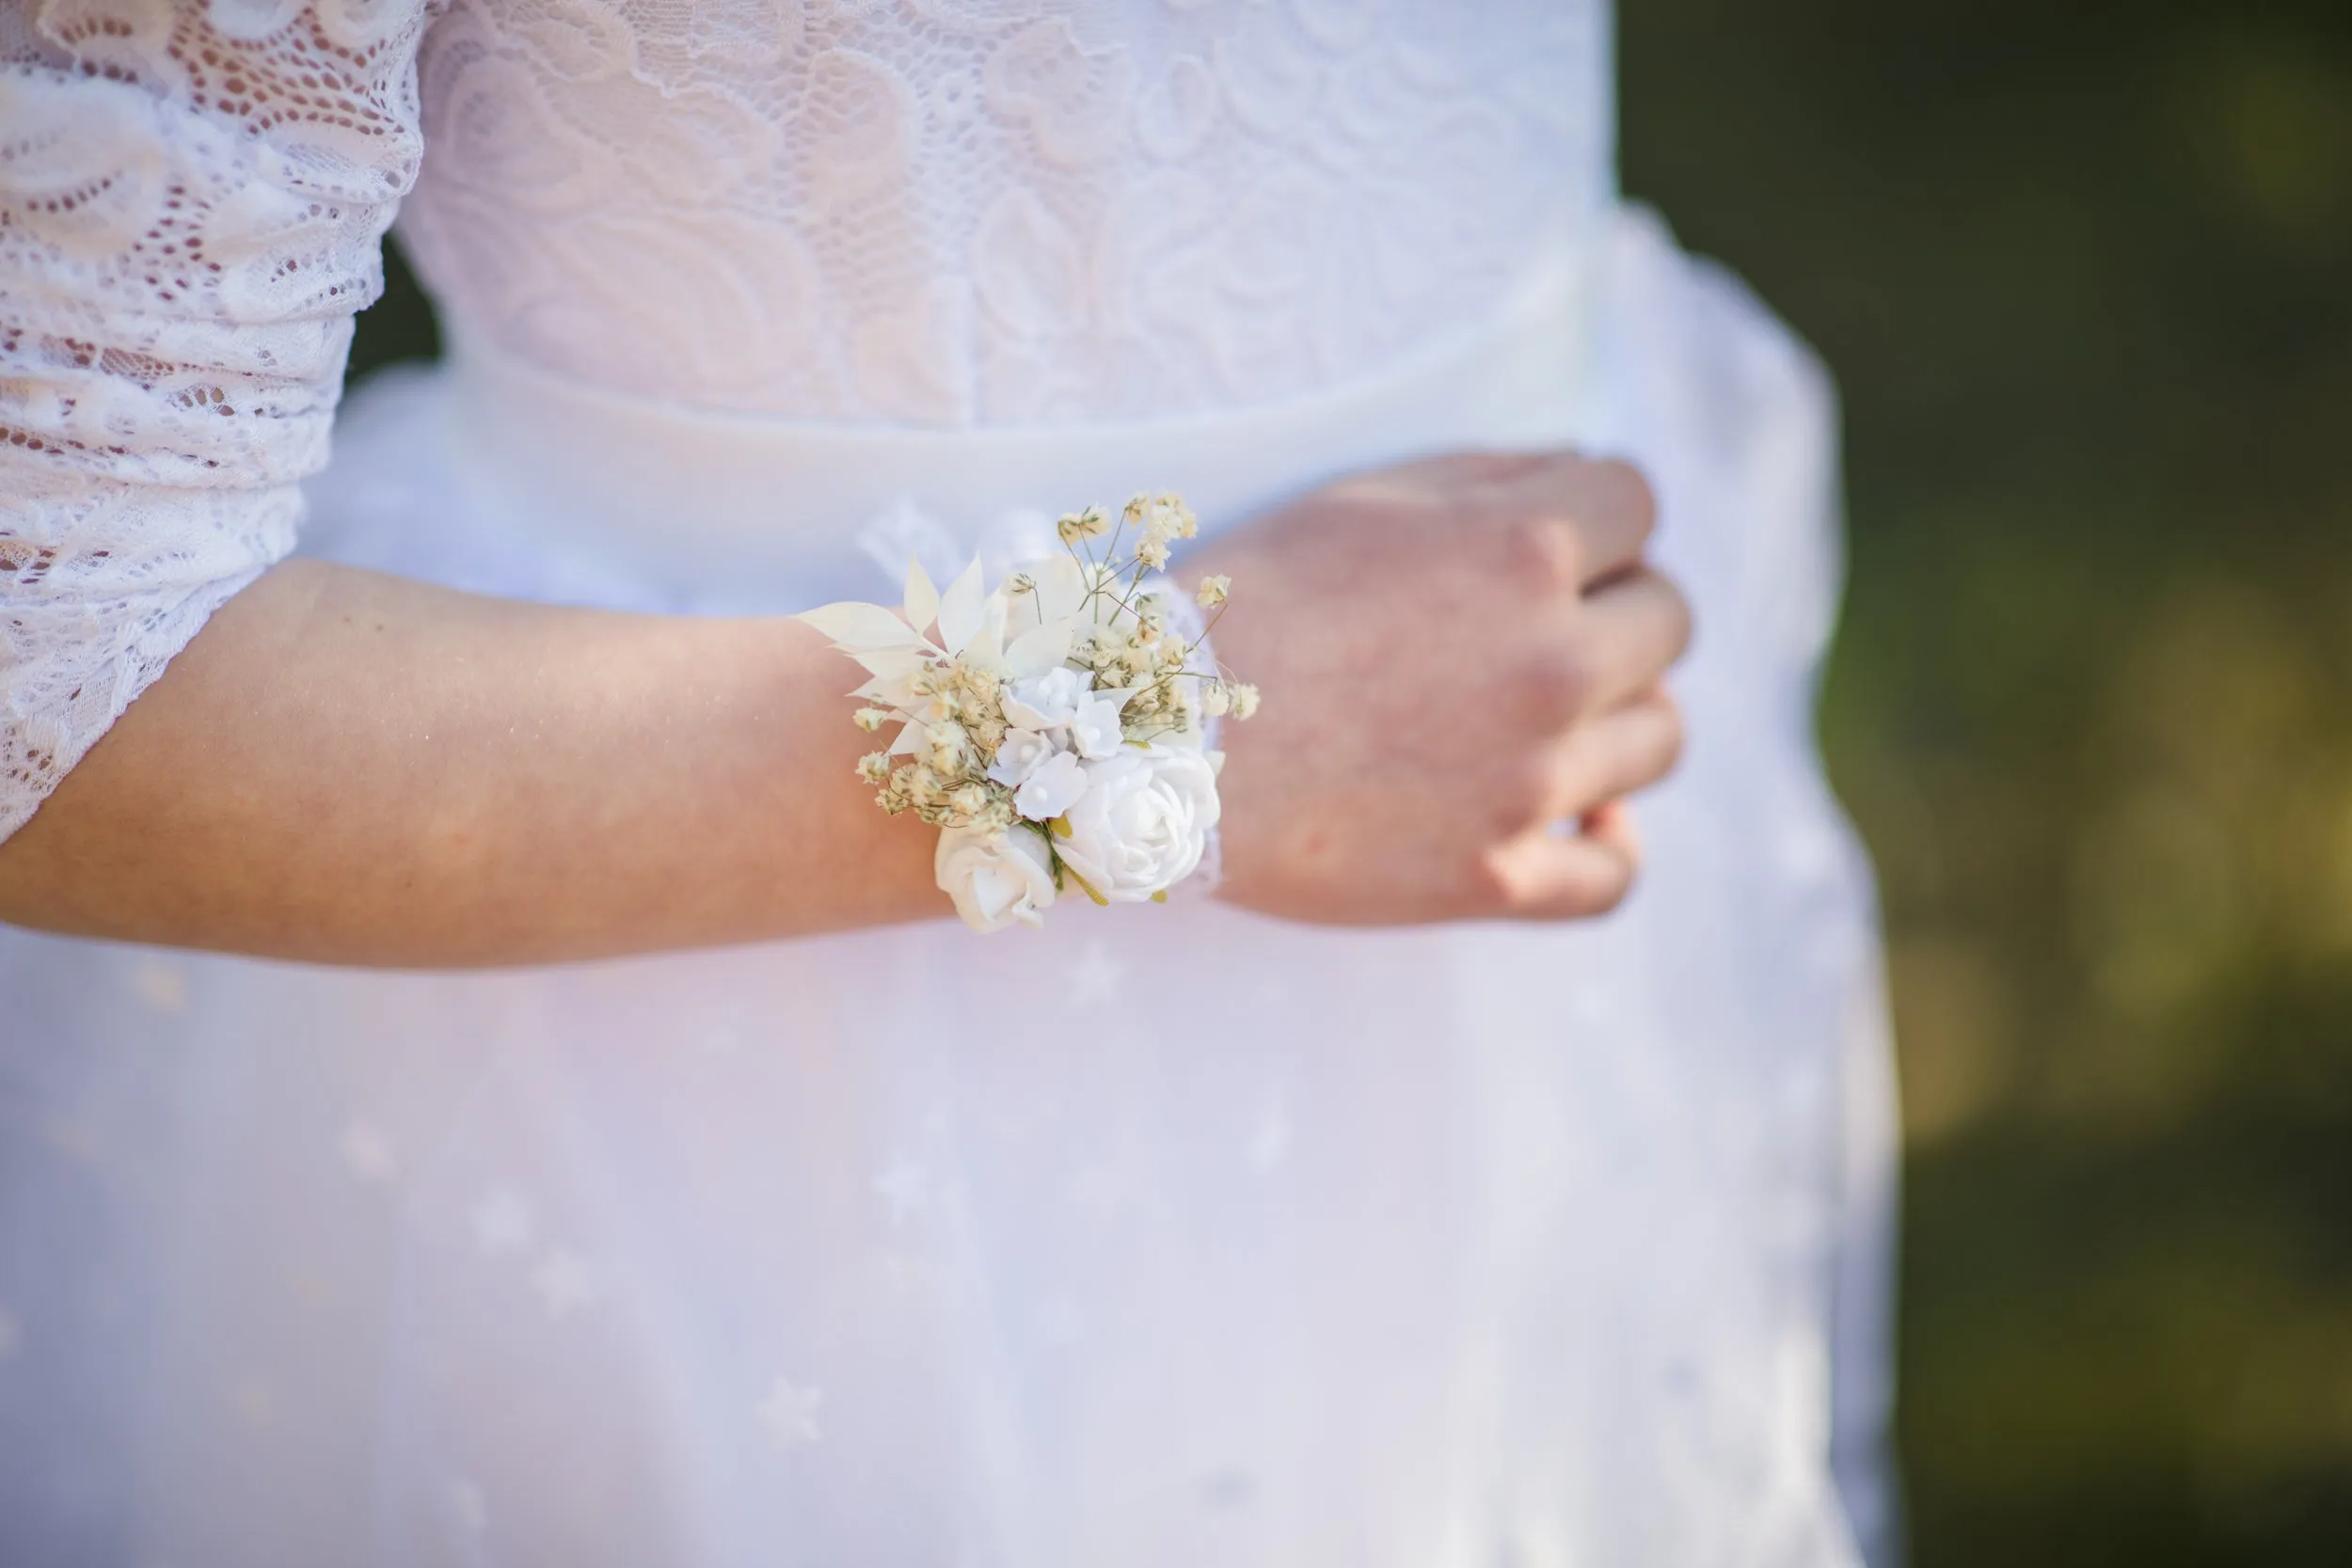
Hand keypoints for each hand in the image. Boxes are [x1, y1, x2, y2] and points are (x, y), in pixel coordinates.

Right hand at [1194, 451, 1690, 924]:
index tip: (1554, 537)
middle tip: (1546, 621)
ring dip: (1623, 713)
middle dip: (1619, 606)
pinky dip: (1610, 846)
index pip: (1639, 502)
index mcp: (1522, 551)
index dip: (1596, 514)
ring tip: (1556, 712)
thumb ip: (1488, 476)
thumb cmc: (1243, 604)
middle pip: (1670, 619)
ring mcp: (1532, 781)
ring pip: (1661, 739)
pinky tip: (1588, 820)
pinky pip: (1613, 877)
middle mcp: (1552, 665)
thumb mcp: (1361, 499)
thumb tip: (1579, 476)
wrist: (1149, 744)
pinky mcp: (1496, 874)